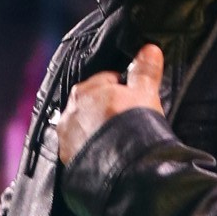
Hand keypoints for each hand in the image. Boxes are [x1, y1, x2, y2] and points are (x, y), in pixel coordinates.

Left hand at [56, 44, 163, 165]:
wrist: (124, 166)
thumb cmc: (133, 125)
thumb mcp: (145, 93)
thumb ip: (145, 70)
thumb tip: (150, 49)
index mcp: (83, 90)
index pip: (105, 80)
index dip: (123, 87)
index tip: (134, 97)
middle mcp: (69, 113)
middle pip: (92, 104)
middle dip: (107, 108)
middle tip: (127, 118)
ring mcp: (66, 138)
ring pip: (84, 127)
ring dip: (97, 129)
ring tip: (117, 137)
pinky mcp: (68, 160)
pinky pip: (80, 148)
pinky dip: (91, 148)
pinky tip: (106, 152)